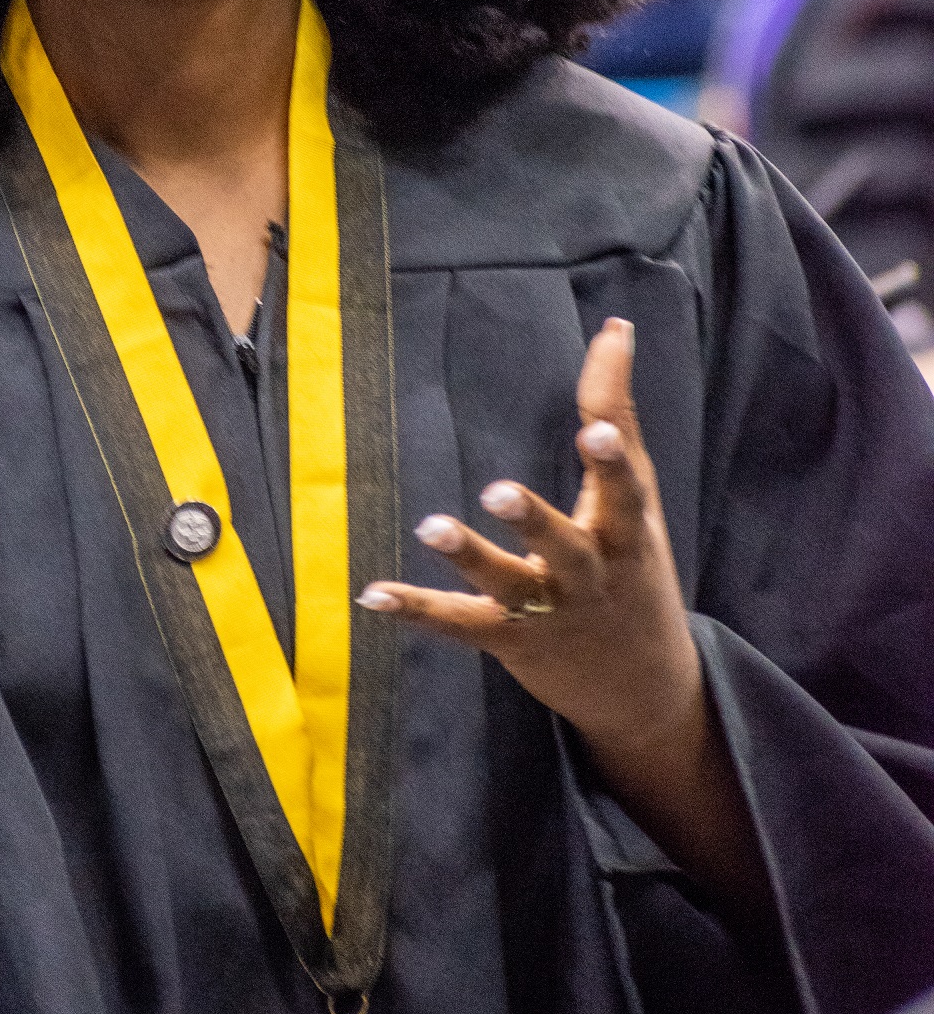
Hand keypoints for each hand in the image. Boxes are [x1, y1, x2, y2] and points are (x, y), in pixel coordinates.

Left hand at [359, 318, 769, 916]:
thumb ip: (617, 412)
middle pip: (564, 546)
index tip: (597, 431)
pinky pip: (458, 623)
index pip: (624, 490)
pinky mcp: (509, 640)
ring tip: (432, 525)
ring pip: (507, 586)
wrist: (642, 687)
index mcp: (626, 533)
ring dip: (469, 558)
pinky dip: (415, 610)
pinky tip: (371, 594)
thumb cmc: (633, 569)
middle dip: (534, 520)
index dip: (612, 461)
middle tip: (497, 490)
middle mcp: (589, 575)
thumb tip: (616, 325)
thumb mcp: (636, 501)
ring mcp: (548, 612)